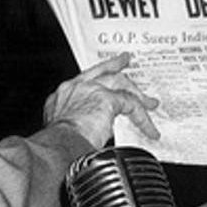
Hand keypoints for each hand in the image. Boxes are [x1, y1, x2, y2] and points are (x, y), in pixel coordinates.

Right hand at [43, 53, 159, 147]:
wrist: (59, 145)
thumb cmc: (58, 142)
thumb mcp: (64, 125)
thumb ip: (80, 119)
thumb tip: (97, 126)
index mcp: (64, 93)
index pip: (85, 78)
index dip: (97, 73)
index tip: (103, 70)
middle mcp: (77, 87)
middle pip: (103, 72)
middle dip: (117, 66)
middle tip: (125, 62)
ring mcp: (93, 90)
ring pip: (120, 83)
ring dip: (136, 94)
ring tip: (149, 102)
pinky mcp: (108, 100)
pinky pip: (131, 105)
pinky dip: (142, 118)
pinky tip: (149, 128)